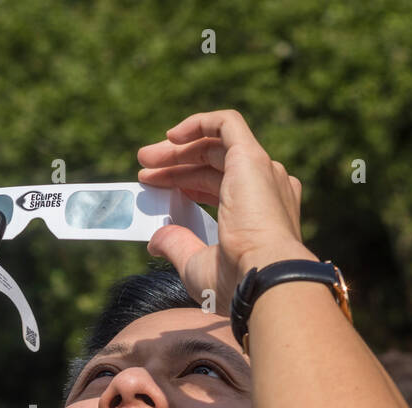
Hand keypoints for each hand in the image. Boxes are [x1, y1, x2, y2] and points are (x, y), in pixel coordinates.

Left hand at [137, 109, 314, 313]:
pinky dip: (199, 123)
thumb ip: (178, 245)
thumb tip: (155, 241)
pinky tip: (172, 136)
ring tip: (146, 157)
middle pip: (214, 164)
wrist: (263, 279)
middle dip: (176, 163)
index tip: (155, 188)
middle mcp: (267, 188)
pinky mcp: (251, 158)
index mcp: (261, 213)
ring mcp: (262, 171)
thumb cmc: (237, 282)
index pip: (218, 187)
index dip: (185, 184)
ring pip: (216, 144)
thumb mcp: (197, 265)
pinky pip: (226, 124)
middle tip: (144, 170)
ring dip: (179, 148)